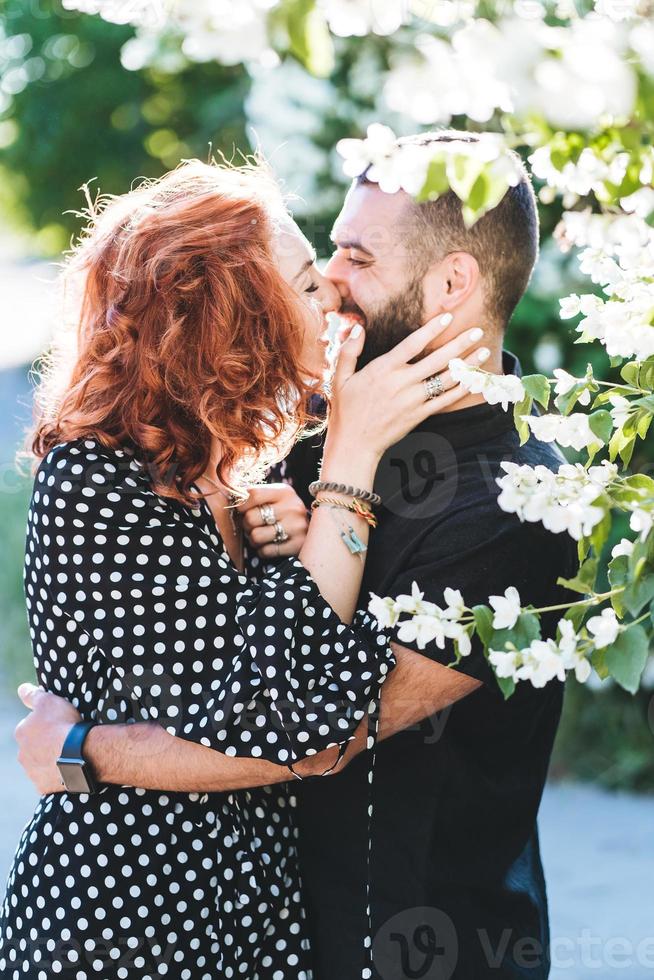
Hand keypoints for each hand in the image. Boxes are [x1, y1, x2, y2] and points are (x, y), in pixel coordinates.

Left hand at [15, 683, 81, 794]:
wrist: (78, 754)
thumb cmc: (63, 725)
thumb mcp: (49, 701)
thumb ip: (33, 695)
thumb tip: (21, 688)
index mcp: (21, 732)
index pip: (30, 726)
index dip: (45, 724)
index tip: (58, 723)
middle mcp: (22, 754)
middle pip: (33, 746)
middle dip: (45, 743)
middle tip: (64, 738)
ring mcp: (32, 772)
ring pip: (40, 763)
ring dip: (51, 759)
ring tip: (69, 754)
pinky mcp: (44, 787)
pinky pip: (49, 779)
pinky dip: (57, 774)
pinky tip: (69, 767)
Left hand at [238, 483, 309, 558]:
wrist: (316, 531)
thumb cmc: (285, 513)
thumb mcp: (275, 497)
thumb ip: (254, 495)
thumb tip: (230, 496)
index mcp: (284, 492)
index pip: (252, 494)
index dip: (240, 504)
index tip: (241, 509)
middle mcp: (293, 507)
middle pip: (251, 517)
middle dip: (246, 524)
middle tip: (253, 525)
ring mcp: (297, 527)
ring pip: (256, 536)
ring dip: (254, 539)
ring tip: (261, 535)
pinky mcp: (297, 545)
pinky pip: (266, 551)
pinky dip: (263, 550)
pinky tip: (270, 544)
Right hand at [326, 315, 488, 463]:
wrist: (355, 444)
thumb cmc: (346, 410)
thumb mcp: (340, 378)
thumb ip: (349, 351)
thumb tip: (359, 329)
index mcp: (383, 369)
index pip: (412, 344)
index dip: (431, 329)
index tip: (448, 317)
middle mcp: (401, 383)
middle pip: (436, 359)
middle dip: (459, 343)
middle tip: (477, 330)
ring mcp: (412, 400)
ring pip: (446, 379)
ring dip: (467, 364)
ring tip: (483, 351)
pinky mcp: (419, 415)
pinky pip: (445, 400)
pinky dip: (461, 389)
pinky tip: (474, 379)